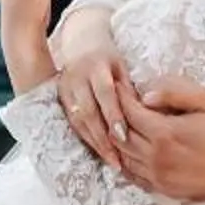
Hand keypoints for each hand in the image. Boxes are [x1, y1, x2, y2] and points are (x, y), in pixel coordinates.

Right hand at [48, 7, 133, 166]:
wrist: (81, 43)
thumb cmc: (109, 58)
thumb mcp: (122, 66)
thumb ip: (129, 89)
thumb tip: (144, 116)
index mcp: (96, 66)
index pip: (105, 93)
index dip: (113, 116)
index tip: (123, 137)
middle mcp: (77, 76)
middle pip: (89, 112)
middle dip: (103, 139)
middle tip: (118, 160)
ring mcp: (65, 87)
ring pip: (78, 121)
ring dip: (94, 143)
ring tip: (111, 161)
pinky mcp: (60, 97)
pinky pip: (72, 122)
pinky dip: (86, 138)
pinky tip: (99, 151)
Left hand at [114, 77, 204, 202]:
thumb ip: (175, 93)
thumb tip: (145, 94)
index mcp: (166, 135)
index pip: (129, 113)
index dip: (121, 97)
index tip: (119, 85)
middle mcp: (158, 159)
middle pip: (121, 135)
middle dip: (116, 115)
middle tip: (117, 102)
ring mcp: (160, 177)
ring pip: (124, 157)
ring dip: (119, 138)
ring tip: (123, 122)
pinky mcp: (165, 190)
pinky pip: (134, 175)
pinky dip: (127, 160)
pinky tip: (132, 148)